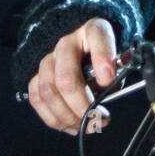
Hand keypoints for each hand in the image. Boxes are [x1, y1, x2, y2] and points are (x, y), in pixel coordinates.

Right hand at [27, 17, 117, 134]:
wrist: (83, 37)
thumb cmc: (104, 48)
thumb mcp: (118, 52)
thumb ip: (117, 69)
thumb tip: (107, 94)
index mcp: (93, 28)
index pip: (98, 36)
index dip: (102, 59)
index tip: (108, 79)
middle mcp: (67, 41)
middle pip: (66, 77)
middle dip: (82, 105)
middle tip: (98, 119)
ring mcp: (48, 57)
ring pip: (48, 91)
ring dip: (67, 116)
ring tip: (87, 126)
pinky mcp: (37, 73)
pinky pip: (37, 98)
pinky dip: (53, 117)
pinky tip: (70, 125)